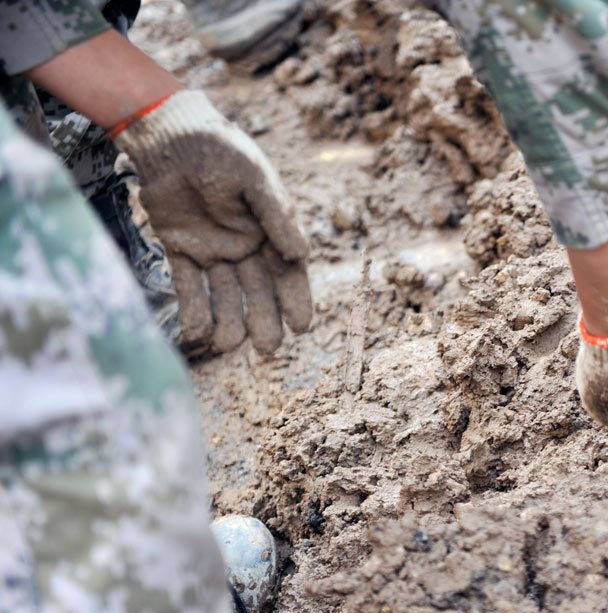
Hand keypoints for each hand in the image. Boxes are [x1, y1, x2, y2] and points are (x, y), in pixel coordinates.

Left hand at [114, 90, 311, 353]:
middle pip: (259, 292)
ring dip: (228, 321)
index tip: (301, 328)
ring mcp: (213, 249)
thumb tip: (300, 256)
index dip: (296, 301)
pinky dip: (193, 308)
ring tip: (228, 345)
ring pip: (225, 294)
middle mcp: (245, 245)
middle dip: (265, 320)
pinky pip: (189, 284)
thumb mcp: (255, 181)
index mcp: (270, 230)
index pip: (289, 273)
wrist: (173, 135)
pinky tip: (196, 333)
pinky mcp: (182, 248)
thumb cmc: (223, 152)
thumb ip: (276, 217)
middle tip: (268, 349)